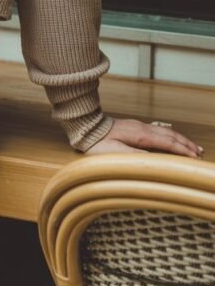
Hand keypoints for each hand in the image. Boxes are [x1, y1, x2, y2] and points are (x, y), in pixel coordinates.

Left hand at [85, 117, 203, 158]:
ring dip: (179, 139)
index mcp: (141, 136)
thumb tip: (154, 160)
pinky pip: (158, 130)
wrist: (86, 127)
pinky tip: (171, 138)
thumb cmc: (98, 142)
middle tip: (199, 152)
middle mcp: (143, 128)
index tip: (194, 158)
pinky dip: (169, 136)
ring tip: (190, 146)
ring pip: (165, 131)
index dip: (182, 150)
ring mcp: (139, 126)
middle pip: (170, 135)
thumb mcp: (115, 153)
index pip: (167, 142)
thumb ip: (135, 156)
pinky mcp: (135, 127)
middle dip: (186, 144)